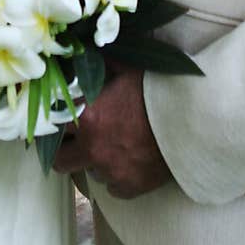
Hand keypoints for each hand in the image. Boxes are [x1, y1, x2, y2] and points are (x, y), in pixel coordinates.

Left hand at [52, 63, 171, 199]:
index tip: (60, 123)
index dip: (56, 123)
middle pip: (61, 160)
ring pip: (89, 172)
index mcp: (87, 116)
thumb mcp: (127, 69)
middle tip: (77, 141)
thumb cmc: (158, 91)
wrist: (191, 121)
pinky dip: (116, 176)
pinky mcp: (128, 187)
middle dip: (66, 150)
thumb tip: (86, 56)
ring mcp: (109, 171)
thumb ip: (102, 66)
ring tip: (114, 146)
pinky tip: (128, 161)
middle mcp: (92, 147)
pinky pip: (112, 187)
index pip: (53, 125)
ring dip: (95, 161)